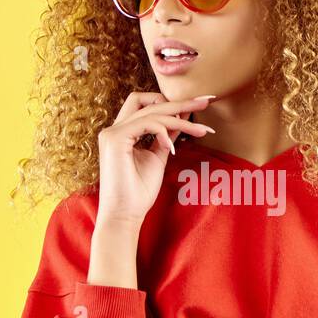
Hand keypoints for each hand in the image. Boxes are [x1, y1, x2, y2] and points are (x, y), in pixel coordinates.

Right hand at [95, 92, 216, 226]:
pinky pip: (148, 123)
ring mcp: (112, 133)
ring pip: (152, 112)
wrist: (125, 215)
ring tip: (202, 131)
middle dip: (181, 102)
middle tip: (205, 102)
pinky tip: (174, 147)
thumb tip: (180, 120)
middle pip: (150, 102)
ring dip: (181, 119)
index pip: (145, 105)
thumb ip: (166, 137)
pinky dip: (166, 131)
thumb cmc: (139, 193)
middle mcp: (114, 129)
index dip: (170, 103)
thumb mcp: (157, 158)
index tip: (196, 107)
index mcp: (122, 133)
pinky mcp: (115, 139)